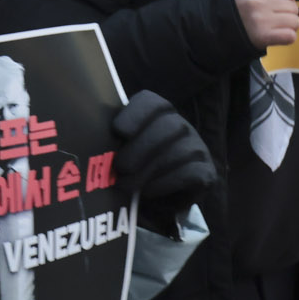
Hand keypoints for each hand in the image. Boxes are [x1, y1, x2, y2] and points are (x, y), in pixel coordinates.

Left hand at [111, 91, 217, 223]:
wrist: (158, 196)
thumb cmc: (134, 166)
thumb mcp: (121, 149)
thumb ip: (112, 141)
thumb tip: (92, 143)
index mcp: (158, 113)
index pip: (151, 102)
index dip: (136, 115)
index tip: (119, 132)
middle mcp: (181, 125)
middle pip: (166, 126)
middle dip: (139, 149)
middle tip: (119, 168)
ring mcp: (197, 147)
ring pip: (176, 152)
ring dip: (147, 171)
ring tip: (126, 185)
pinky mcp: (206, 172)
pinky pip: (187, 174)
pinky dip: (163, 184)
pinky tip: (147, 191)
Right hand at [234, 0, 298, 49]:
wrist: (215, 29)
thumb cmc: (233, 13)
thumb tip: (289, 1)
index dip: (288, 0)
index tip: (280, 6)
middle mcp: (258, 3)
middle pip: (293, 8)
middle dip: (288, 15)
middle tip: (277, 20)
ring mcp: (262, 20)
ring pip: (294, 22)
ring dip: (289, 27)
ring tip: (277, 29)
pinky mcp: (263, 36)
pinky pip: (290, 36)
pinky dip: (287, 38)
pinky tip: (277, 37)